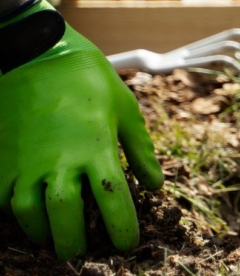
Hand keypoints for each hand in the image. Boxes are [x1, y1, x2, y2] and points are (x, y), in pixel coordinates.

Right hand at [0, 0, 163, 259]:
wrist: (37, 54)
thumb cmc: (89, 80)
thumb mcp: (125, 110)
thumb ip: (141, 151)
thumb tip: (154, 185)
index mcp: (96, 149)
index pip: (114, 202)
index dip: (122, 229)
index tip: (126, 244)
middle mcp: (60, 161)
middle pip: (65, 218)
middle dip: (73, 242)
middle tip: (79, 253)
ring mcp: (26, 162)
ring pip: (28, 213)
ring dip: (40, 231)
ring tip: (51, 237)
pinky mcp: (2, 158)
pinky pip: (2, 197)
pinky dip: (11, 212)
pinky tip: (25, 212)